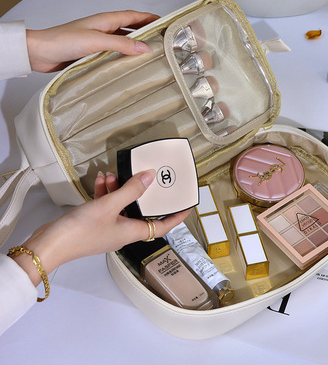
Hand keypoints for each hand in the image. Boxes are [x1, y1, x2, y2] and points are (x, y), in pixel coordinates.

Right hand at [13, 170, 190, 286]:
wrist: (49, 245)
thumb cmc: (80, 231)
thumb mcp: (109, 206)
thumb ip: (131, 190)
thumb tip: (150, 177)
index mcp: (132, 232)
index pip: (163, 226)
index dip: (177, 217)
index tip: (186, 206)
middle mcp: (123, 232)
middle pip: (141, 212)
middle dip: (143, 194)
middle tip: (146, 178)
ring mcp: (109, 228)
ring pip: (122, 206)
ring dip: (120, 190)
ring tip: (115, 174)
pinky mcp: (95, 224)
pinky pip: (106, 206)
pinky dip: (105, 193)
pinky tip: (100, 180)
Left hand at [26, 10, 158, 72]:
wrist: (41, 52)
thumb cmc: (63, 41)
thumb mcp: (96, 41)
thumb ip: (121, 44)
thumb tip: (144, 48)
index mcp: (105, 21)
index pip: (133, 16)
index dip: (149, 18)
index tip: (164, 23)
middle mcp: (103, 29)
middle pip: (130, 29)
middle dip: (146, 32)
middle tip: (161, 40)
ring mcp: (98, 42)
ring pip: (122, 42)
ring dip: (135, 46)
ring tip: (150, 54)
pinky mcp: (93, 54)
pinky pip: (114, 54)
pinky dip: (124, 57)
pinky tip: (129, 66)